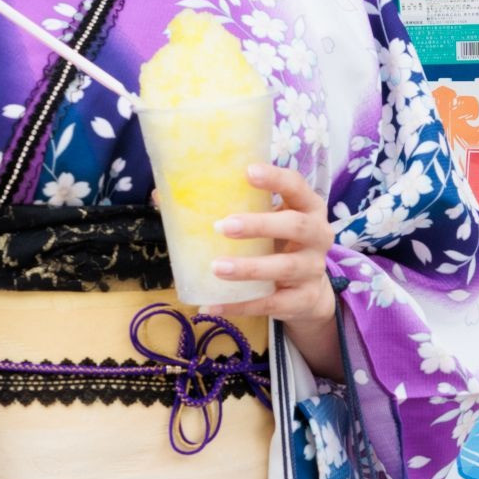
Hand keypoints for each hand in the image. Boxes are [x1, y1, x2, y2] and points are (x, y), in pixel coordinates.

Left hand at [202, 162, 343, 377]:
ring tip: (217, 268)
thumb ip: (229, 206)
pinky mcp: (302, 300)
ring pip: (284, 268)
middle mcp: (318, 236)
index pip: (298, 186)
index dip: (276, 179)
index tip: (248, 172)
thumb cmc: (277, 244)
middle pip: (296, 226)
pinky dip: (240, 305)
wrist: (307, 294)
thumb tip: (161, 193)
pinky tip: (213, 305)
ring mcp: (312, 270)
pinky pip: (270, 304)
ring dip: (250, 268)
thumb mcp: (264, 222)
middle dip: (260, 225)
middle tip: (223, 226)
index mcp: (308, 207)